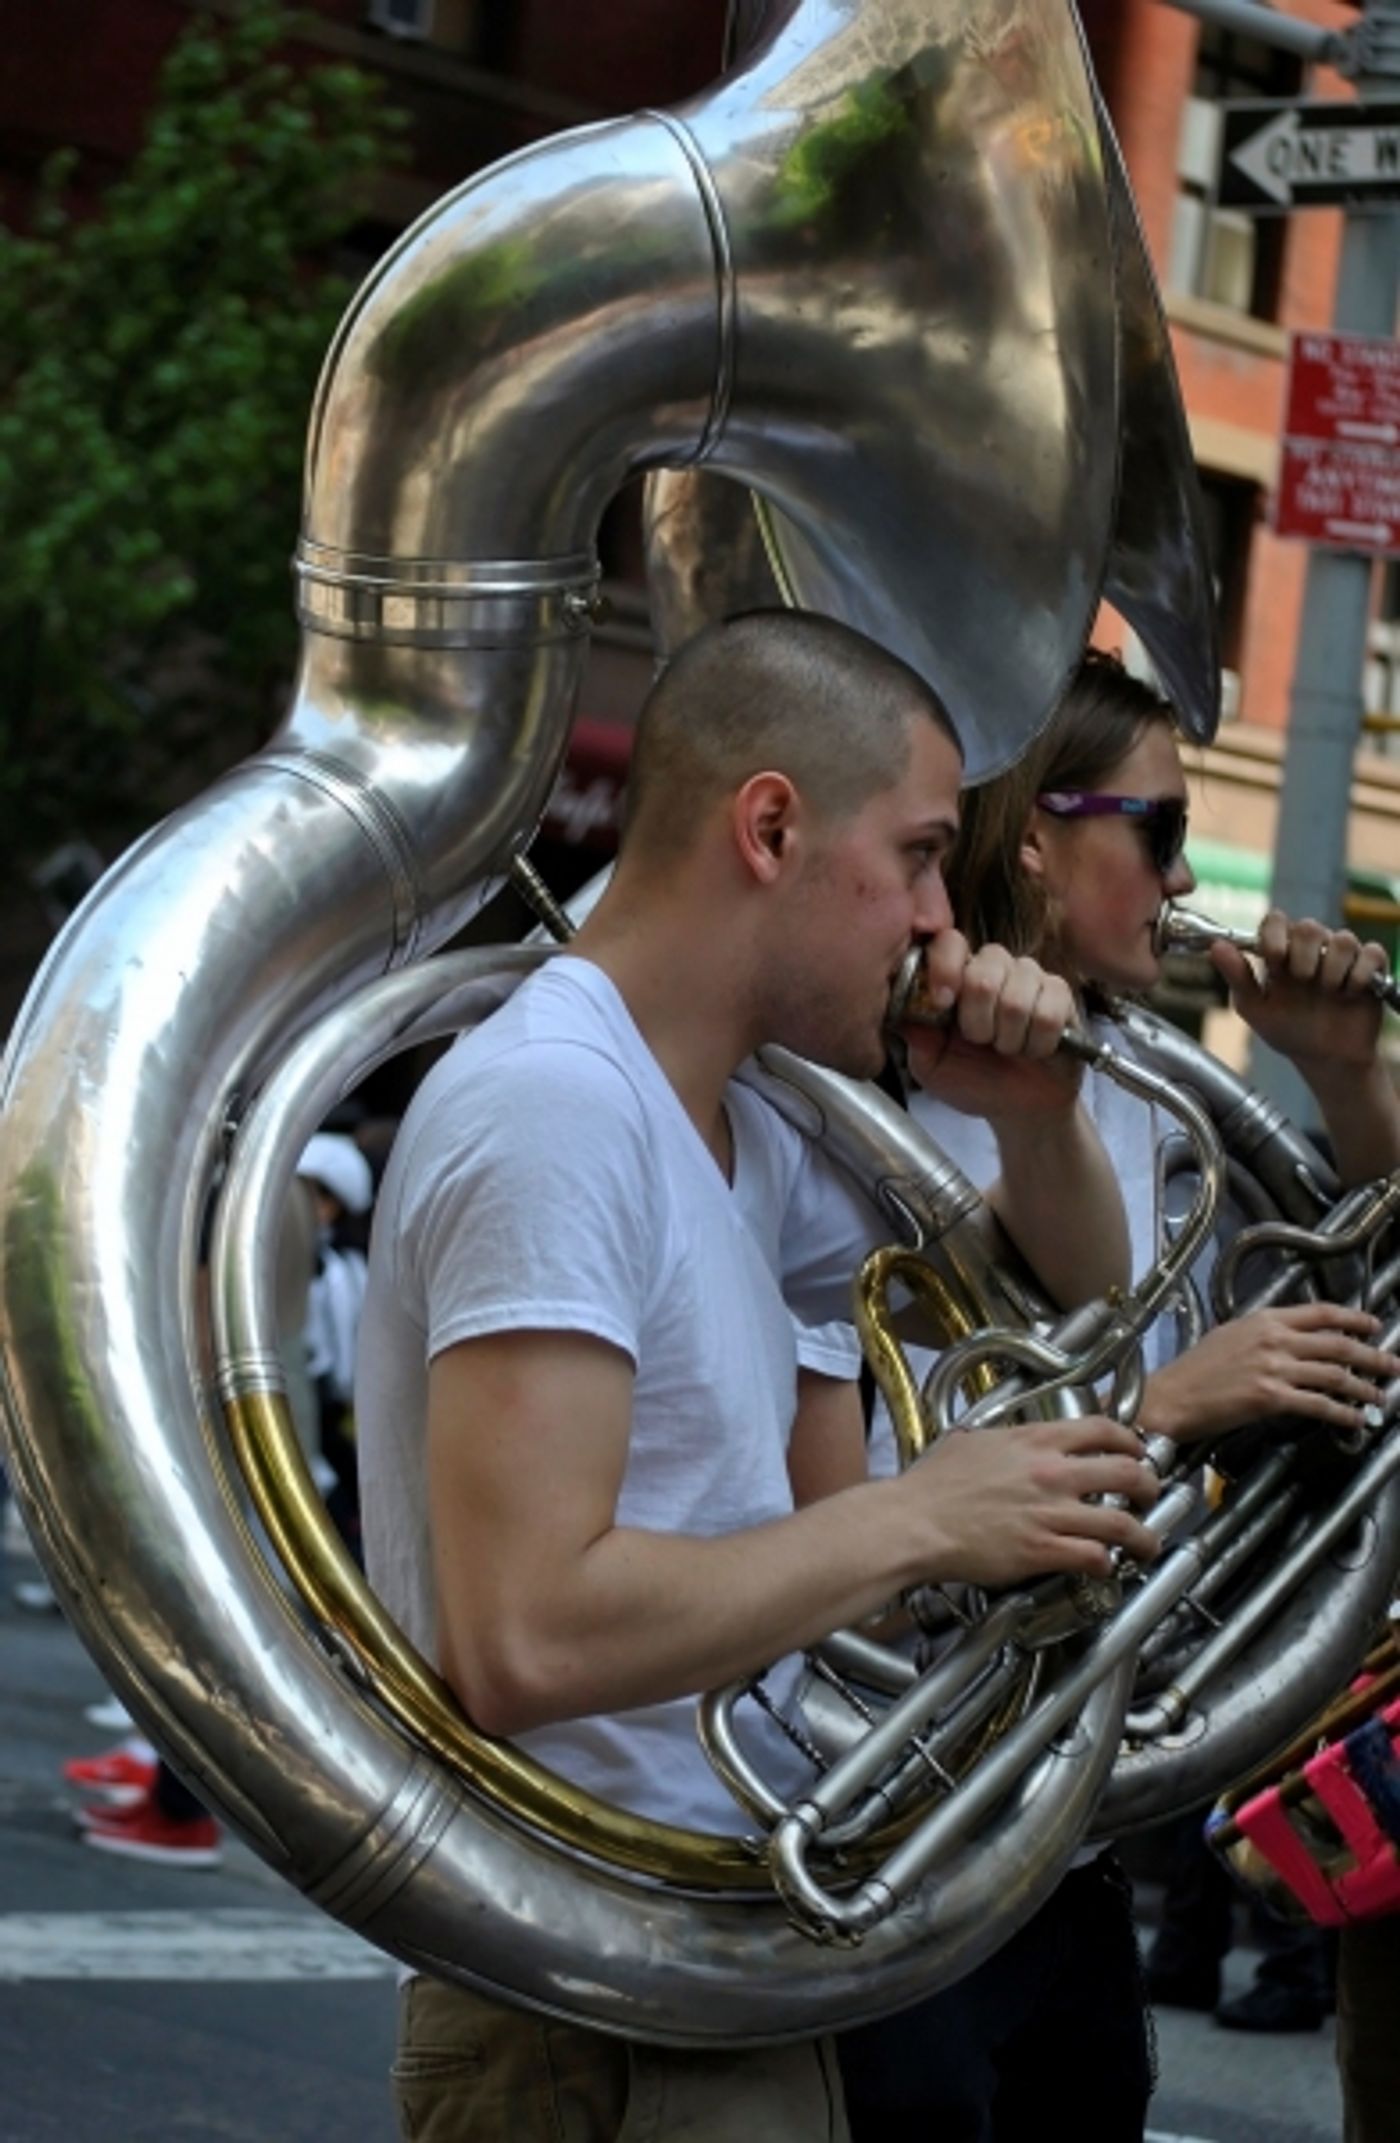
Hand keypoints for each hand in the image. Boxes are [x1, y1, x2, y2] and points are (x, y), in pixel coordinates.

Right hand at [903, 1415, 1159, 1584]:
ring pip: (1121, 1522)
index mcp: (1034, 1441)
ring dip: (1142, 1535)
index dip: (1131, 1440)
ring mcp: (1049, 1513)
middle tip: (1150, 1494)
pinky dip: (1106, 1562)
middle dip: (1149, 1485)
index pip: (1102, 1430)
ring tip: (1146, 1544)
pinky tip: (1104, 1565)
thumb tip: (998, 1440)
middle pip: (1127, 1471)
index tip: (1138, 1449)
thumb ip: (995, 1439)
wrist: (913, 1523)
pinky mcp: (1042, 1550)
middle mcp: (1051, 1473)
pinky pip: (1093, 1556)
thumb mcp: (967, 1442)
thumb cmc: (931, 1486)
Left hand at [904, 936, 1080, 1119]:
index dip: (945, 967)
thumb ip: (915, 1037)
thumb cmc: (972, 1080)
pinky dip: (1037, 1041)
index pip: (950, 942)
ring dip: (1009, 1036)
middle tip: (981, 1042)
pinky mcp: (1061, 995)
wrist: (1018, 1108)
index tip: (943, 1002)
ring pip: (1018, 994)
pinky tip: (1033, 1050)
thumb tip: (900, 1009)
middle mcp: (993, 968)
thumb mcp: (931, 1066)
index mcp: (957, 976)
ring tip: (1007, 1049)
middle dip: (978, 1019)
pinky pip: (1049, 1010)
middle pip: (984, 971)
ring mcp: (1029, 977)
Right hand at [1139, 1304, 1399, 1442]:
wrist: (1171, 1396)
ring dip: (1363, 1387)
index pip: (1321, 1313)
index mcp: (1264, 1320)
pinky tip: (1354, 1419)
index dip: (1354, 1318)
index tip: (1374, 1325)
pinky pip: (1318, 1404)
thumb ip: (1262, 1334)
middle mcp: (1274, 1340)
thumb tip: (1291, 1339)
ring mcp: (1274, 1368)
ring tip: (1380, 1396)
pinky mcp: (1271, 1398)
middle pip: (1337, 1345)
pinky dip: (1342, 1412)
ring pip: (1333, 1375)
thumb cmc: (1193, 1369)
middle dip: (1371, 1355)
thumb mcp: (1229, 1335)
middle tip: (1392, 1364)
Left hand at [1211, 909, 1386, 1072]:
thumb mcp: (1255, 1007)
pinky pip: (1371, 953)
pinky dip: (1358, 976)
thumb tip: (1216, 946)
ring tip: (1327, 993)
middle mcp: (1312, 948)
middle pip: (1309, 926)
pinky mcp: (1370, 967)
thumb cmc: (1287, 1029)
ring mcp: (1342, 956)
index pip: (1275, 920)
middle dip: (1302, 956)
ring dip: (1331, 971)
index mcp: (1281, 951)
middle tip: (1301, 981)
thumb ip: (1237, 976)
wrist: (1324, 1058)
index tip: (1273, 960)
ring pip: (1342, 939)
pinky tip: (1348, 994)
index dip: (1274, 935)